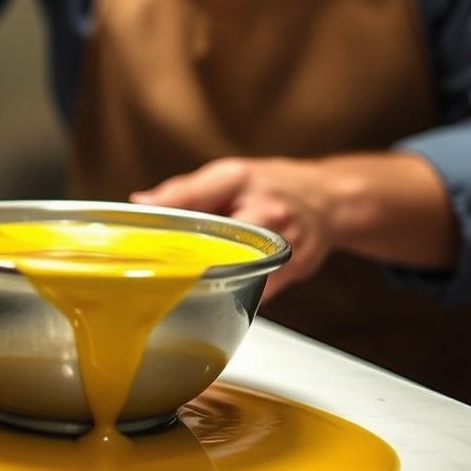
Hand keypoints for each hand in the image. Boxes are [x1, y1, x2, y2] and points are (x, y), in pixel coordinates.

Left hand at [131, 157, 334, 301]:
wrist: (328, 200)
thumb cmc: (275, 185)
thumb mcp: (230, 175)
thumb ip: (185, 190)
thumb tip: (142, 203)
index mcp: (246, 188)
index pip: (198, 207)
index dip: (168, 228)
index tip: (145, 247)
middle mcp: (269, 221)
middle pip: (220, 253)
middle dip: (191, 269)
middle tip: (161, 278)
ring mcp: (285, 249)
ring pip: (237, 279)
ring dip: (210, 286)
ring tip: (183, 290)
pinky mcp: (293, 272)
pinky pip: (254, 293)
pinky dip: (232, 295)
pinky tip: (214, 295)